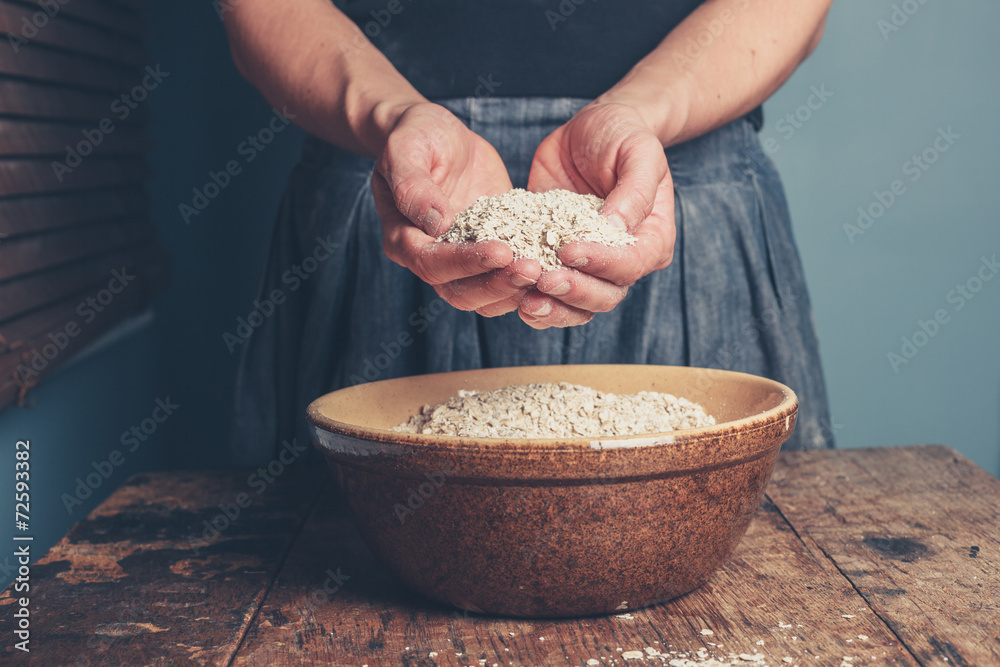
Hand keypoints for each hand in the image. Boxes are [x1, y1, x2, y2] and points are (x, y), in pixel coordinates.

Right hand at [373, 103, 540, 315]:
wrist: (436, 132)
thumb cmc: (415, 136)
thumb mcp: (407, 151)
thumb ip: (414, 187)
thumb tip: (438, 224)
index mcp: (403, 239)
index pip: (432, 264)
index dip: (466, 262)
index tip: (501, 251)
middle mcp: (430, 257)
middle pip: (460, 292)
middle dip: (497, 284)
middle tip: (532, 269)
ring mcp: (461, 257)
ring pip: (485, 295)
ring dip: (515, 289)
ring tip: (547, 271)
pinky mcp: (489, 249)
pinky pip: (506, 274)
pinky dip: (529, 278)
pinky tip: (556, 266)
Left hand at [523, 102, 675, 327]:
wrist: (591, 131)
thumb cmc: (623, 136)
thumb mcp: (639, 152)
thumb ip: (634, 191)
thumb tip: (616, 228)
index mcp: (652, 239)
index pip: (630, 265)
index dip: (601, 263)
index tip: (569, 250)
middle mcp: (624, 261)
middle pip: (605, 295)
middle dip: (574, 291)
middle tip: (543, 280)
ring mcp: (590, 265)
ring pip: (577, 306)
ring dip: (552, 306)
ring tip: (525, 298)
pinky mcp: (558, 260)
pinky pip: (550, 294)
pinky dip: (533, 298)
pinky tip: (511, 292)